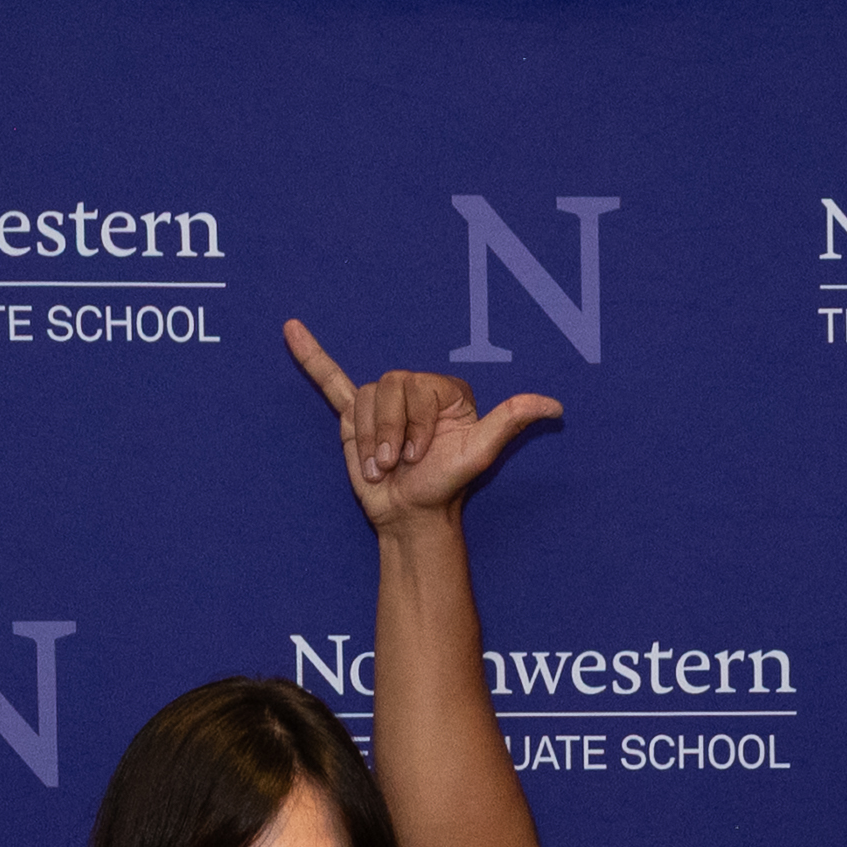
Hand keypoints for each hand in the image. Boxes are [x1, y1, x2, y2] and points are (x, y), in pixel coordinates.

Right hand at [286, 322, 563, 533]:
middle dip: (387, 433)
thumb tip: (554, 407)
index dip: (414, 425)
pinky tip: (292, 330)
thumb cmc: (446, 486)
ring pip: (362, 401)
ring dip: (365, 439)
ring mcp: (382, 403)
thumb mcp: (480, 453)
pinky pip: (331, 380)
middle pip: (386, 389)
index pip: (417, 387)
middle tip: (395, 467)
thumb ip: (511, 422)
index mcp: (445, 390)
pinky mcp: (355, 417)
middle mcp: (414, 389)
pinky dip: (312, 356)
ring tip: (377, 468)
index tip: (419, 457)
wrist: (411, 516)